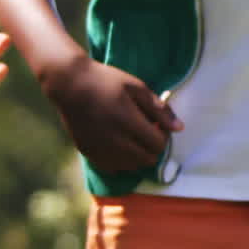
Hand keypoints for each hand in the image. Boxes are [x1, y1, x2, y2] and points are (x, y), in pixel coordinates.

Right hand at [45, 55, 182, 171]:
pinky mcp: (88, 152)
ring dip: (137, 156)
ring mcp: (100, 149)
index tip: (157, 125)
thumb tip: (180, 129)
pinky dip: (120, 161)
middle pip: (147, 159)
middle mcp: (114, 140)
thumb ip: (159, 109)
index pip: (158, 144)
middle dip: (152, 148)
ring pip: (131, 167)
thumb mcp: (136, 87)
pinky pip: (112, 168)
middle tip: (146, 131)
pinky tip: (117, 144)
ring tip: (131, 137)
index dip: (163, 136)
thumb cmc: (106, 80)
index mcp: (129, 121)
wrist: (69, 84)